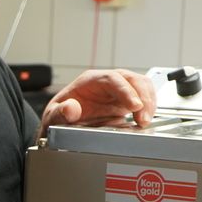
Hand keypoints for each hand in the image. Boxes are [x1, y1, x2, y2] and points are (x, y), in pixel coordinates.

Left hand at [36, 68, 157, 138]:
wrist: (63, 122)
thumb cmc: (59, 115)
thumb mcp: (53, 116)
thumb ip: (60, 112)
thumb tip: (71, 109)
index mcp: (90, 80)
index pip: (112, 79)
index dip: (126, 90)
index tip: (134, 105)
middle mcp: (106, 82)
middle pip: (131, 79)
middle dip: (142, 97)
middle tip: (143, 118)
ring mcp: (118, 91)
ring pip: (141, 85)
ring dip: (148, 102)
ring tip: (145, 121)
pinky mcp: (125, 101)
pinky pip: (143, 97)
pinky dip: (149, 107)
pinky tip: (146, 119)